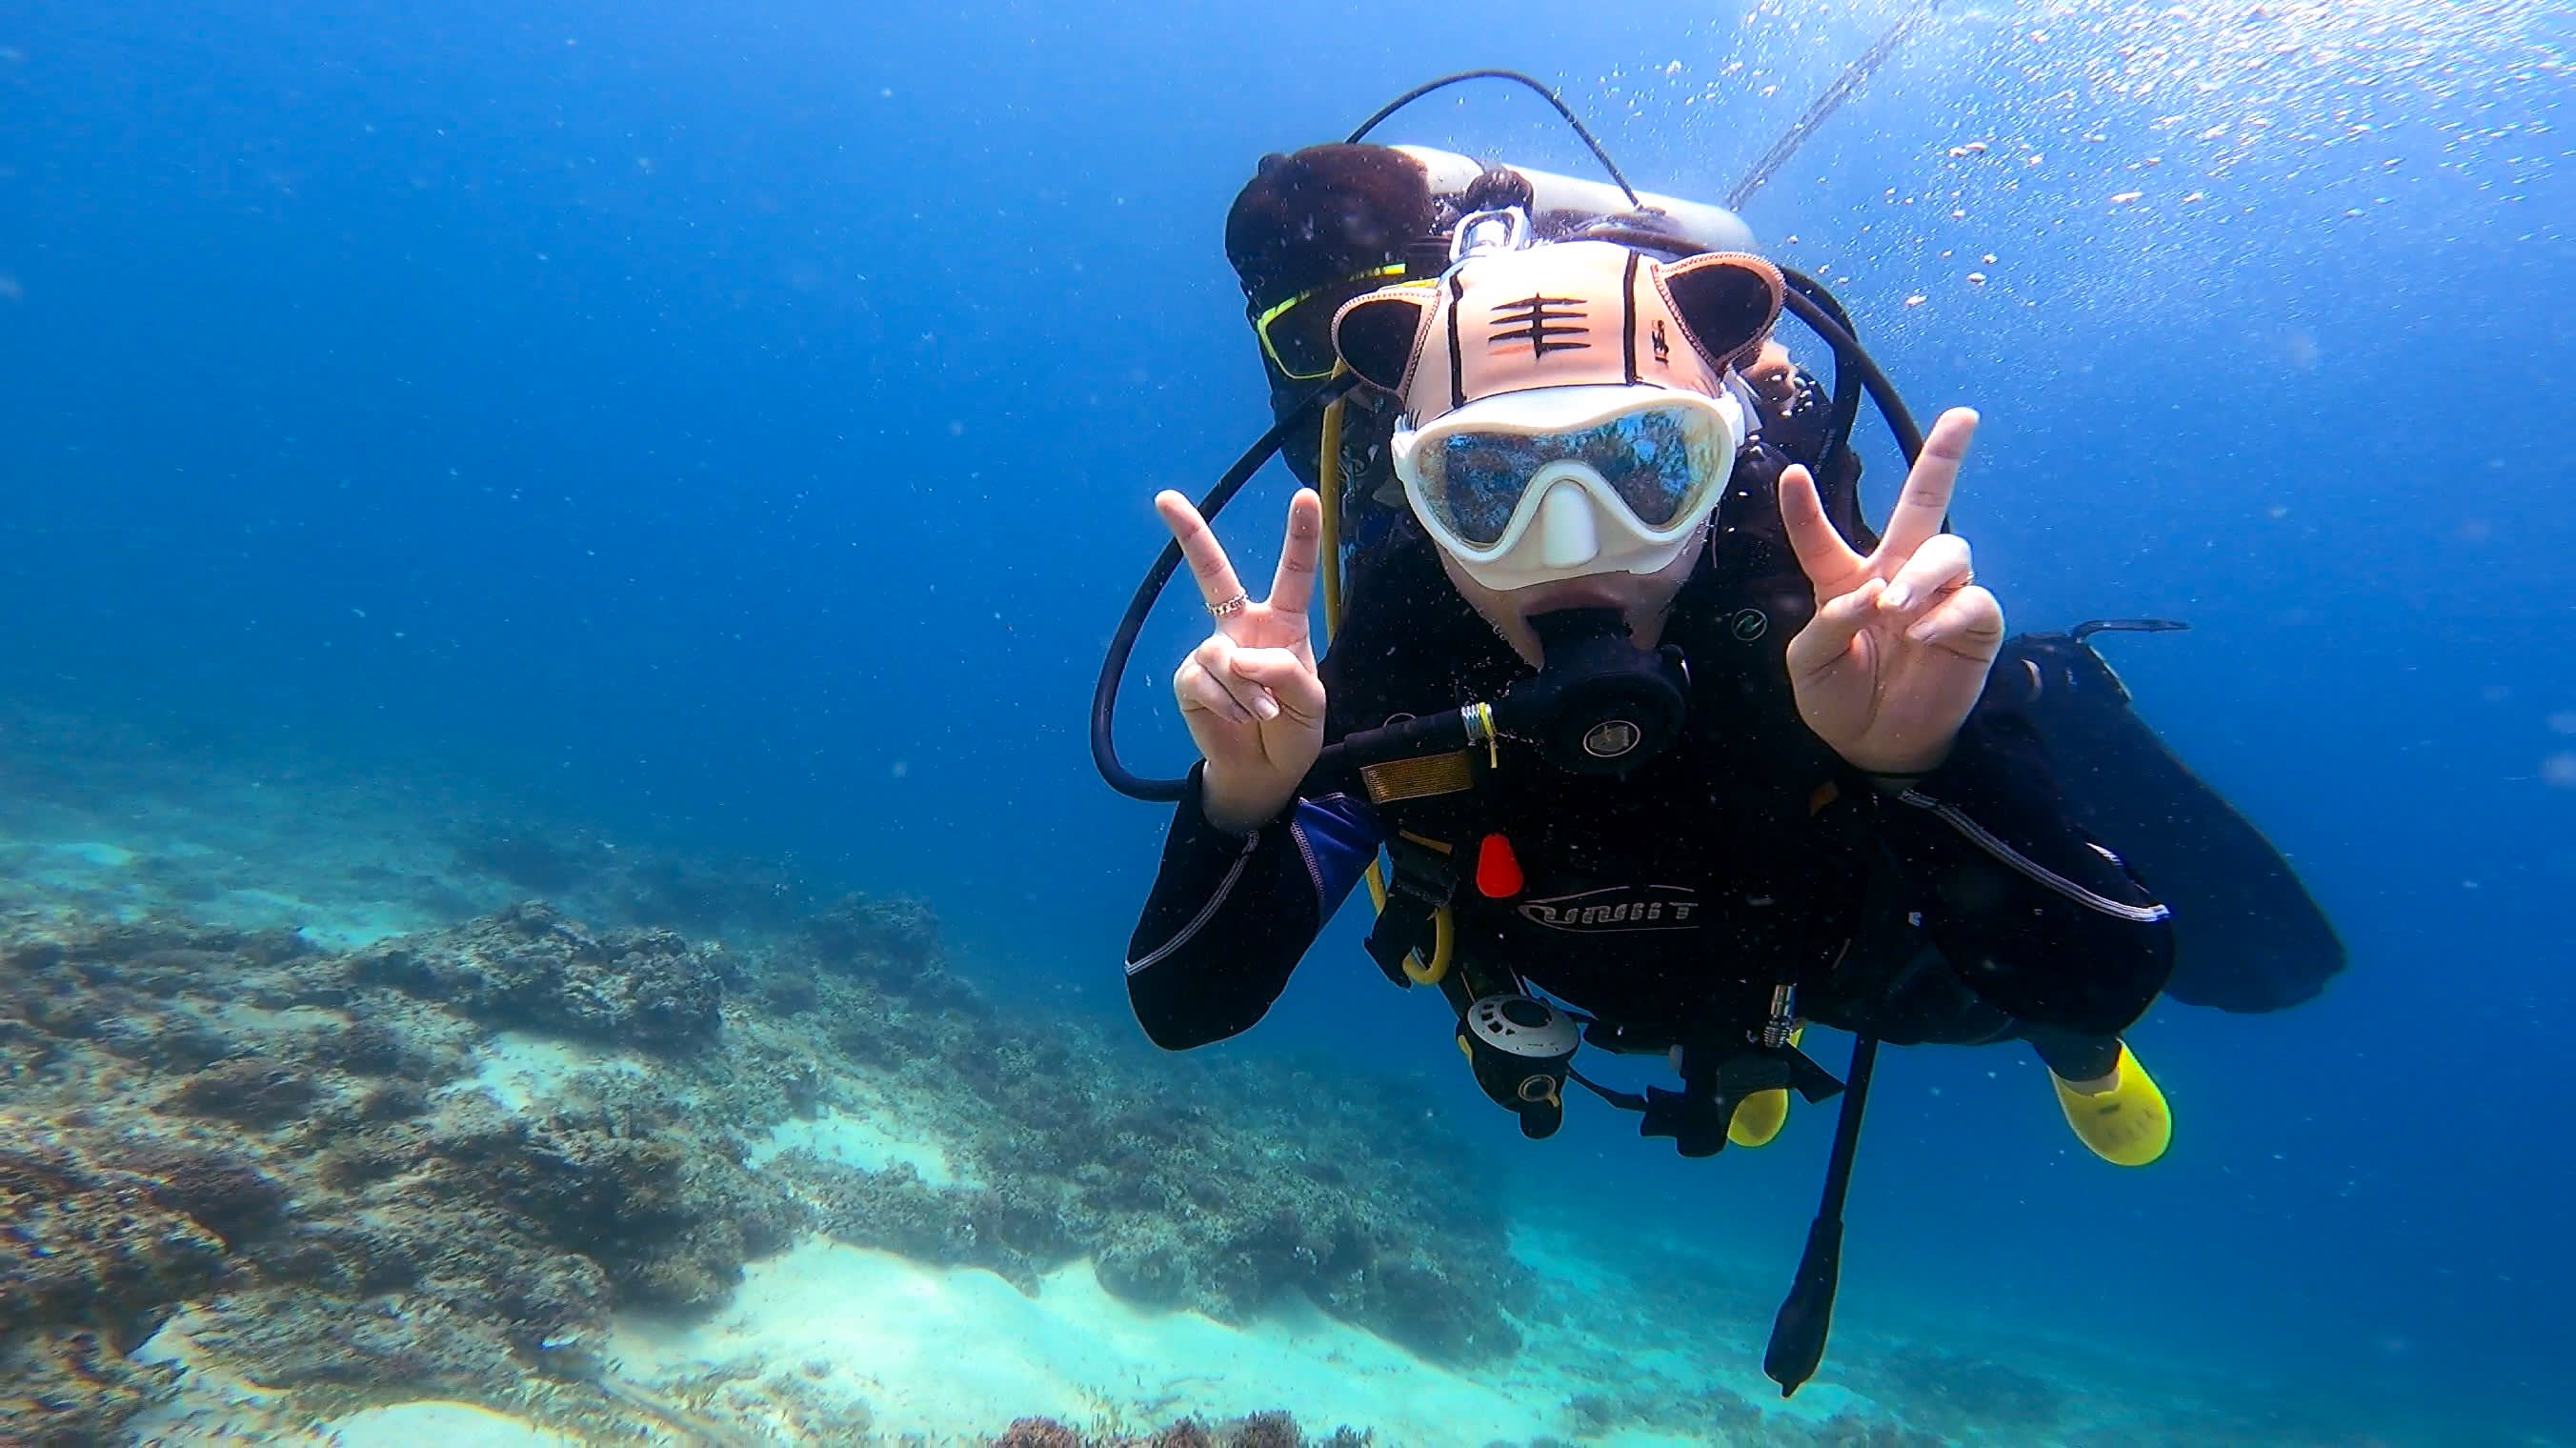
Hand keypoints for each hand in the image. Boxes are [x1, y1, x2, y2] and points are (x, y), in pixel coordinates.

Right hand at [1156, 487, 1327, 831]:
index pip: (1293, 574)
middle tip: (1165, 499)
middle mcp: (1242, 628)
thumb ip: (1284, 670)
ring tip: (1263, 714)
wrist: (1264, 772)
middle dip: (1190, 534)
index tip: (1306, 496)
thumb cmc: (1293, 731)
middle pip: (1214, 574)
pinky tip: (1239, 719)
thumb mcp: (1310, 702)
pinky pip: (1204, 681)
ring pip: (1223, 656)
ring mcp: (1212, 651)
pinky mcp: (1189, 679)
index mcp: (1282, 623)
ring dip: (1248, 692)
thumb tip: (1235, 656)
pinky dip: (1228, 705)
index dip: (1300, 536)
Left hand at [1778, 407, 2003, 776]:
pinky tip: (1922, 635)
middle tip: (1963, 417)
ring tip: (1897, 606)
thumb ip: (1828, 624)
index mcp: (1845, 579)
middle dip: (1945, 457)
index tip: (1792, 475)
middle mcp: (1897, 574)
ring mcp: (1939, 595)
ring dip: (1922, 573)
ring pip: (1948, 550)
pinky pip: (1972, 599)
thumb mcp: (1811, 664)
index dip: (1805, 509)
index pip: (1822, 538)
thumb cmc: (1839, 697)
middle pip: (1925, 504)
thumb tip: (1870, 594)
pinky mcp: (1974, 623)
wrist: (1877, 744)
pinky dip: (1946, 613)